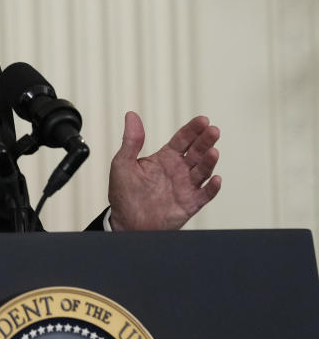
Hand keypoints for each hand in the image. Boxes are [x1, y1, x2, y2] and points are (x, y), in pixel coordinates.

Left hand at [108, 112, 220, 230]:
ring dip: (209, 161)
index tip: (202, 120)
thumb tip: (131, 115)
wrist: (127, 223)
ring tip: (213, 151)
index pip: (182, 140)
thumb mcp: (123, 163)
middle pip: (196, 152)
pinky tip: (215, 178)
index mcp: (164, 158)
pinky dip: (212, 188)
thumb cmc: (124, 194)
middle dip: (205, 141)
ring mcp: (185, 187)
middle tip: (213, 130)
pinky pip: (204, 195)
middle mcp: (178, 170)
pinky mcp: (189, 204)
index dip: (192, 130)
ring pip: (202, 171)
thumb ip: (131, 140)